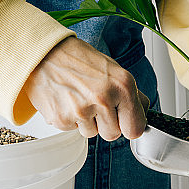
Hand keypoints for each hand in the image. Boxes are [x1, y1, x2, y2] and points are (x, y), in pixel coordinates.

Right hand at [24, 36, 148, 140]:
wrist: (44, 53)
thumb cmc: (78, 60)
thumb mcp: (113, 69)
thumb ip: (131, 93)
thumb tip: (144, 111)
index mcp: (123, 86)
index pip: (136, 129)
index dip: (128, 125)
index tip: (123, 120)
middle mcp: (104, 99)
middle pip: (113, 135)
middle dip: (105, 123)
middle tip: (94, 102)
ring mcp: (82, 111)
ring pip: (92, 134)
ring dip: (87, 121)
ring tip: (78, 98)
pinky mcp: (62, 119)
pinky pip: (73, 130)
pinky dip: (70, 119)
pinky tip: (66, 100)